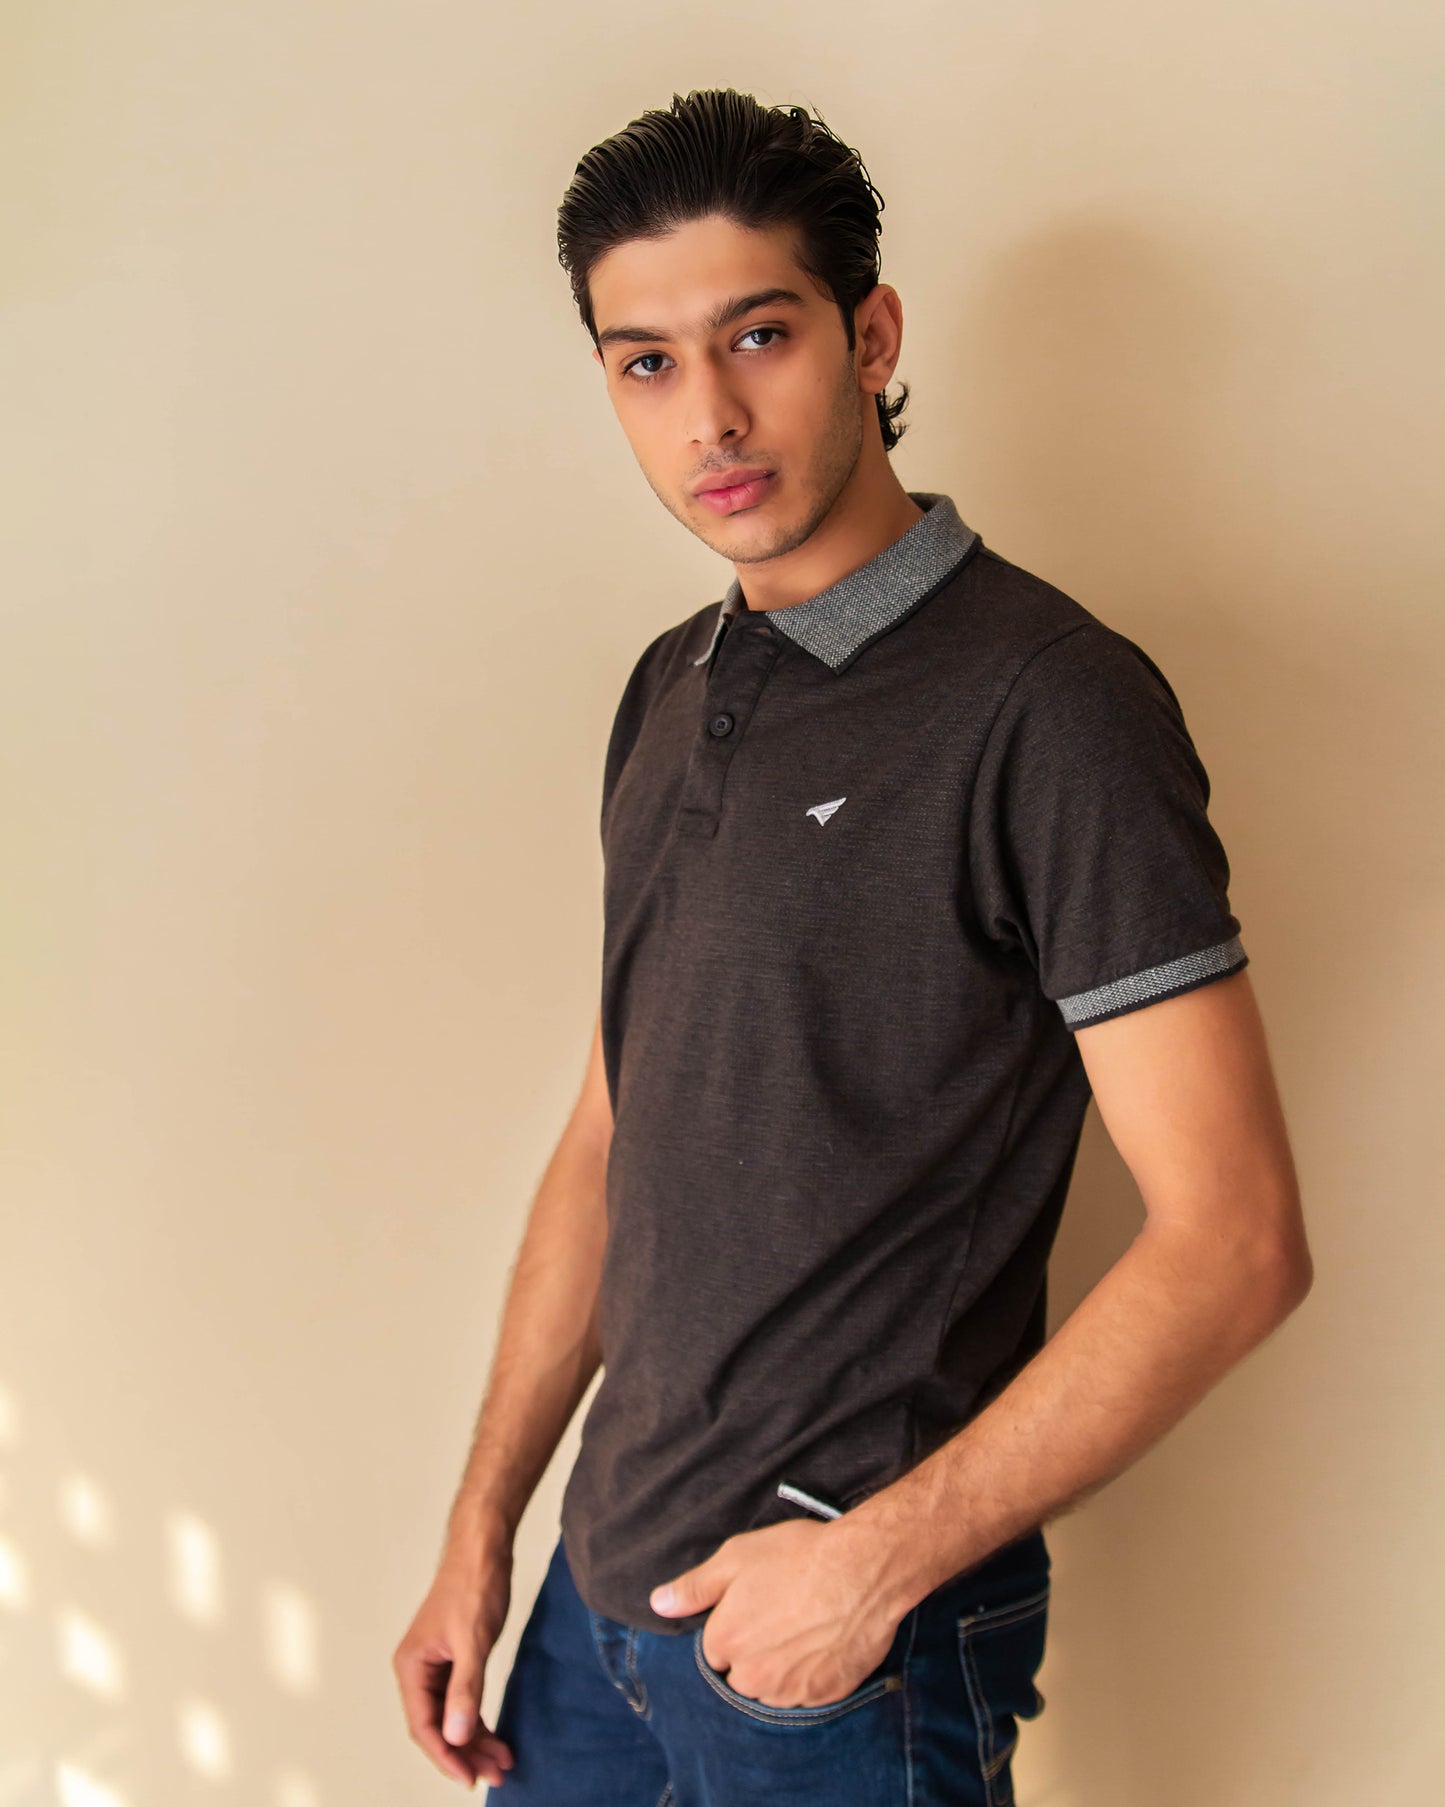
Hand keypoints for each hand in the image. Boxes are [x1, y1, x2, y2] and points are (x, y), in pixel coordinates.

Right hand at [393, 1536, 517, 1788]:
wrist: (484, 1548)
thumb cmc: (474, 1586)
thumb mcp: (474, 1641)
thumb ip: (466, 1690)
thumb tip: (456, 1736)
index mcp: (411, 1666)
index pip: (424, 1726)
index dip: (447, 1756)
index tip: (471, 1779)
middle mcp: (416, 1669)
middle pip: (437, 1726)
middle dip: (466, 1753)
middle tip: (497, 1774)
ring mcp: (434, 1665)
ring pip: (451, 1716)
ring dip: (475, 1740)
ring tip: (502, 1762)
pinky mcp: (452, 1659)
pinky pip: (461, 1700)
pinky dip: (478, 1719)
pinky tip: (497, 1736)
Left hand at [649, 1516, 900, 1709]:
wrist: (862, 1569)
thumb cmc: (798, 1556)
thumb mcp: (736, 1557)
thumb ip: (693, 1586)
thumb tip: (658, 1604)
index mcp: (725, 1642)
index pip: (715, 1651)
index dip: (734, 1627)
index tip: (755, 1608)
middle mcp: (752, 1676)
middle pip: (741, 1675)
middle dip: (754, 1653)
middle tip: (781, 1617)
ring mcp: (789, 1690)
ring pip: (772, 1688)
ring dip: (780, 1669)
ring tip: (804, 1629)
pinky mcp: (824, 1696)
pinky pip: (806, 1694)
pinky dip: (811, 1676)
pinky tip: (823, 1644)